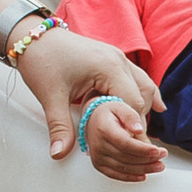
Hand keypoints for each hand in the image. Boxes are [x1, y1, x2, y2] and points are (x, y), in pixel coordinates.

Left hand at [17, 26, 164, 174]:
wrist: (33, 36)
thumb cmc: (42, 61)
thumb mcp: (50, 96)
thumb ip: (59, 127)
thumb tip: (59, 154)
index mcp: (108, 67)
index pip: (132, 104)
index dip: (132, 128)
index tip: (131, 148)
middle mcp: (119, 60)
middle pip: (143, 96)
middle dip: (138, 121)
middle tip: (134, 146)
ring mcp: (118, 57)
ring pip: (144, 86)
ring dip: (142, 108)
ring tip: (140, 133)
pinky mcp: (113, 58)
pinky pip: (137, 78)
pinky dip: (145, 93)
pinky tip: (158, 107)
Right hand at [76, 93, 164, 184]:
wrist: (93, 120)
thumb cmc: (108, 113)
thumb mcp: (121, 107)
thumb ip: (131, 116)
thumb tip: (138, 129)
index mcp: (104, 130)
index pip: (125, 143)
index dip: (142, 149)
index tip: (157, 150)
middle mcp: (98, 145)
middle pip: (126, 157)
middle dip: (147, 159)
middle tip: (162, 155)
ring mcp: (98, 157)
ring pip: (123, 168)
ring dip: (143, 169)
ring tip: (158, 166)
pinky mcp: (99, 165)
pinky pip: (116, 175)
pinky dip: (131, 177)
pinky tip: (143, 175)